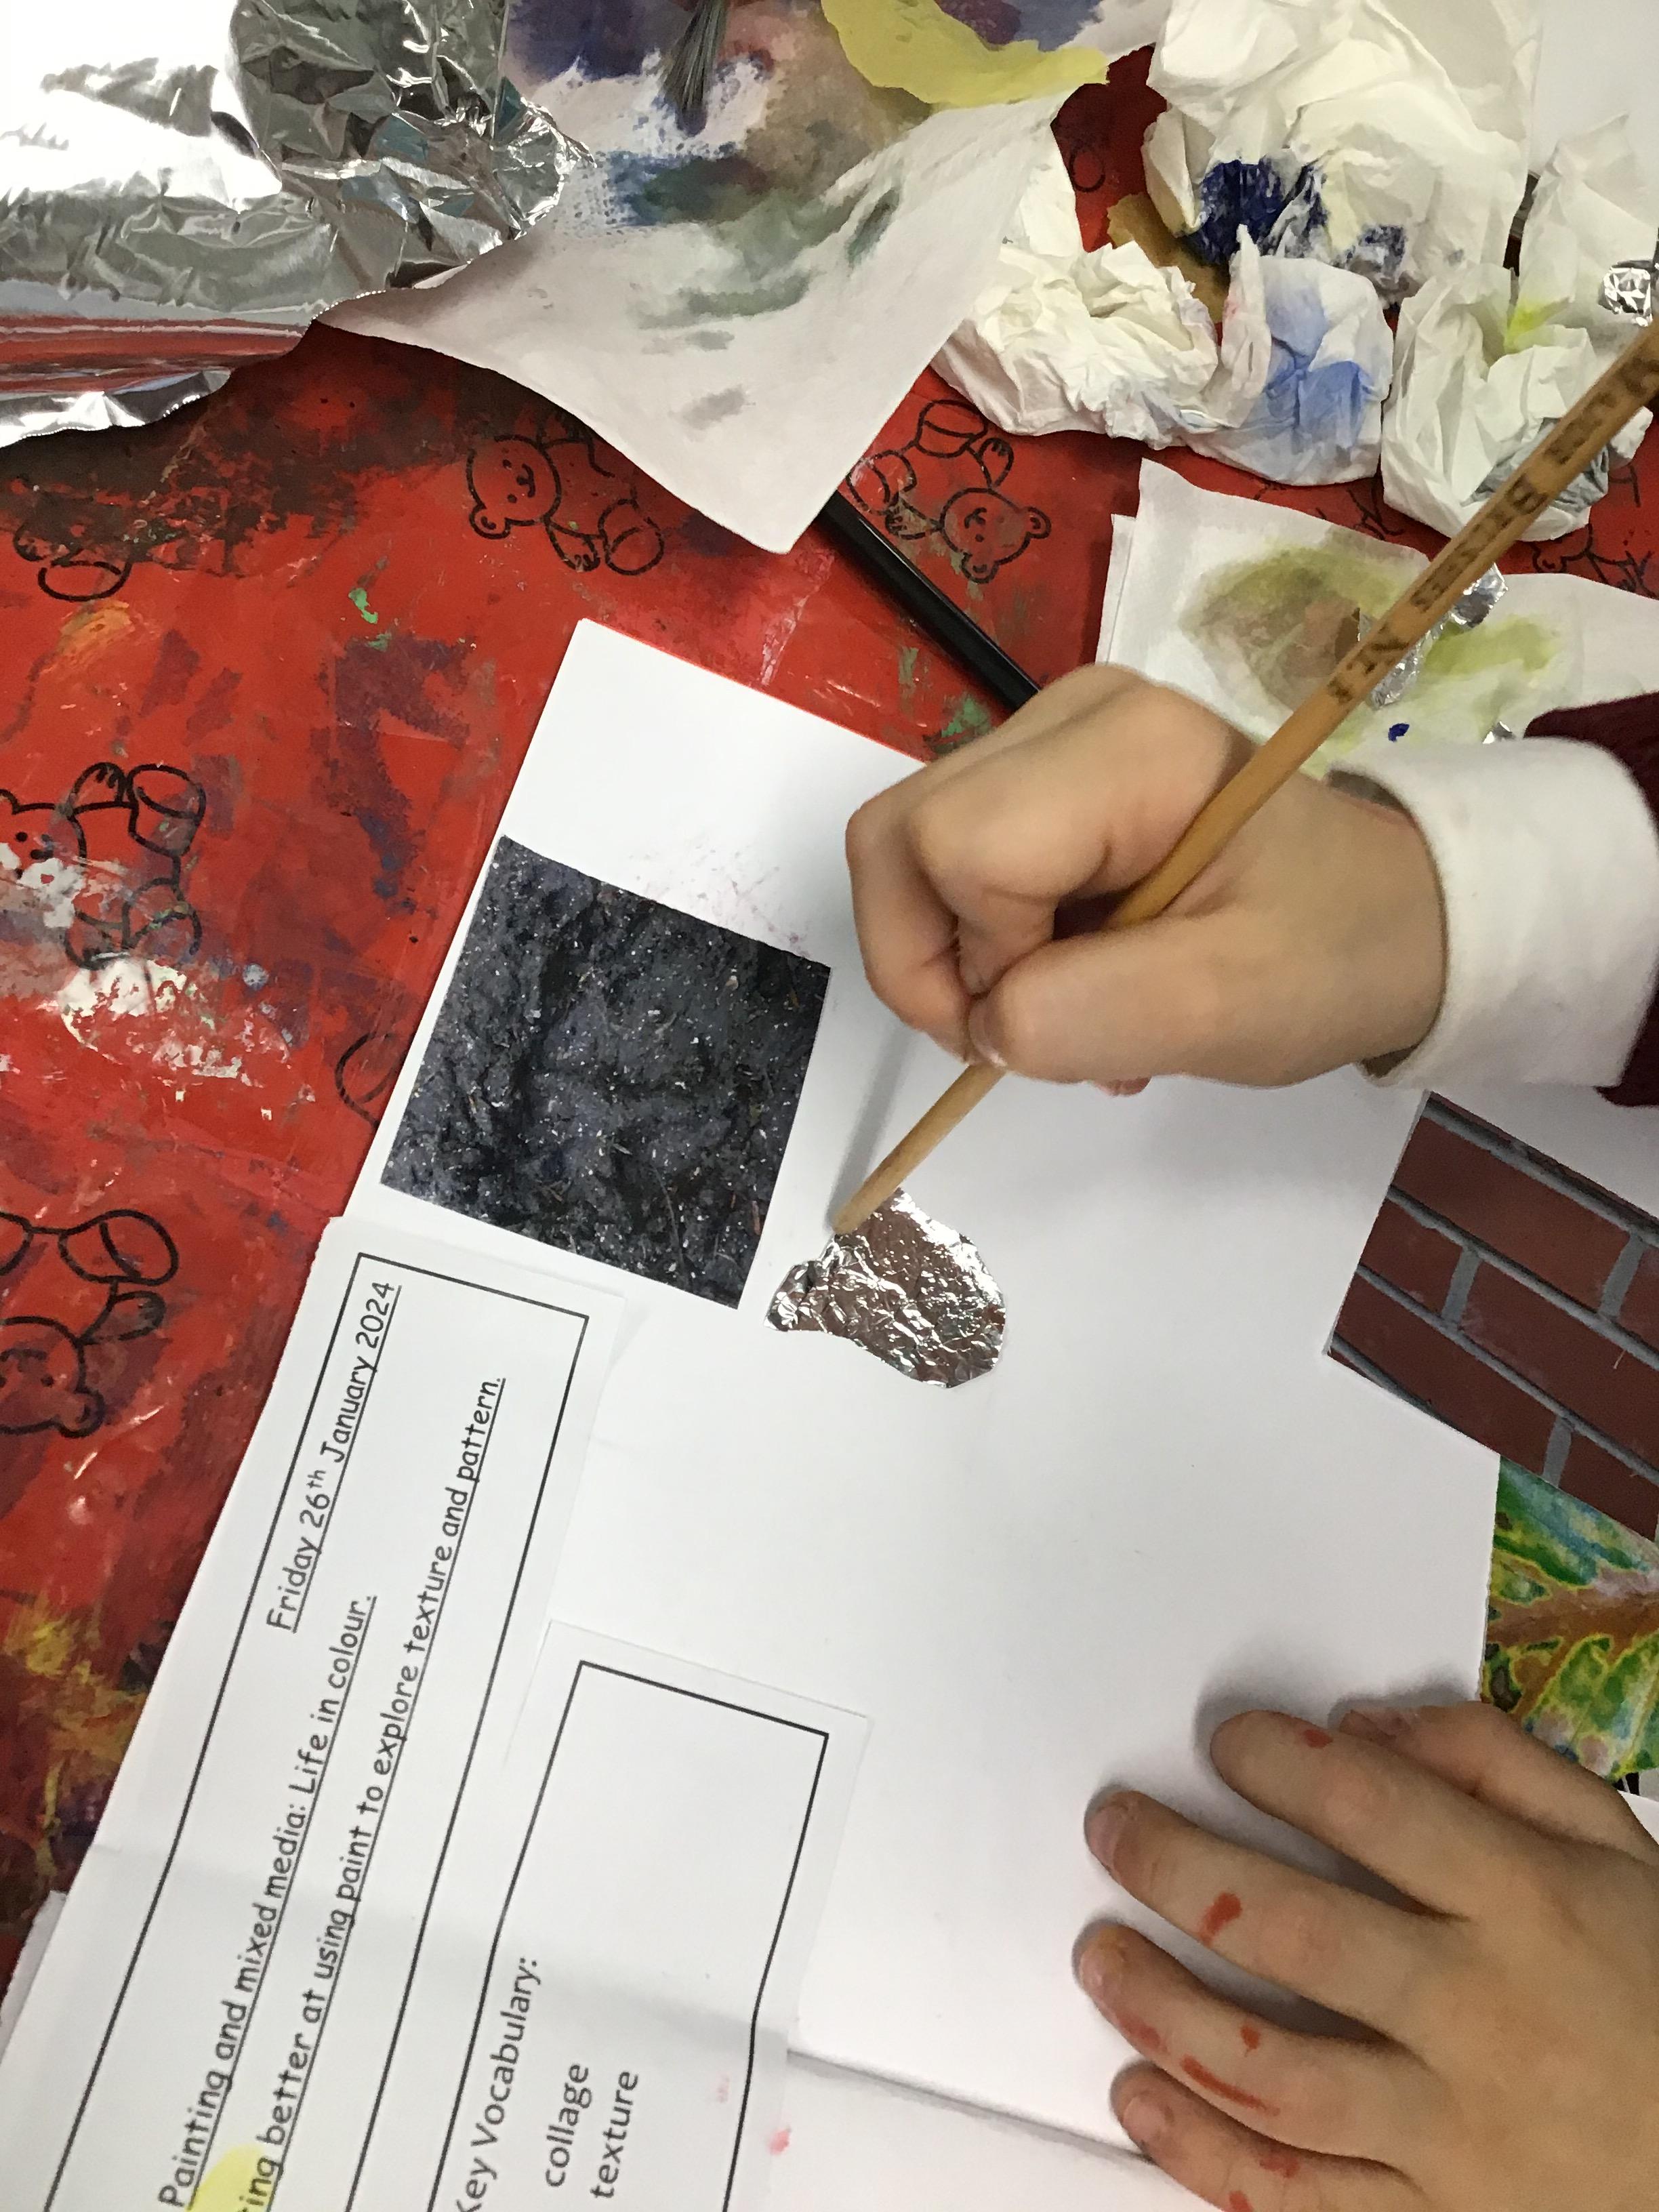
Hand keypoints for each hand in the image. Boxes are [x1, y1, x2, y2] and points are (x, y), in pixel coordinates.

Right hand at [846, 667, 1446, 1087]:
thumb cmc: (1331, 954)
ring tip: (1053, 1012)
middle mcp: (1069, 715)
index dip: (972, 959)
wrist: (1397, 916)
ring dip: (953, 958)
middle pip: (898, 836)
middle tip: (1018, 1031)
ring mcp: (1049, 738)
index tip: (1055, 1022)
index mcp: (1128, 750)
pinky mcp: (1041, 773)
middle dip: (929, 961)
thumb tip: (983, 1022)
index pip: (953, 847)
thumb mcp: (1230, 1006)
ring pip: (905, 851)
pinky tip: (1063, 979)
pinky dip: (977, 942)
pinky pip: (947, 860)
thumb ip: (1092, 1014)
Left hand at [1078, 1702, 1658, 2210]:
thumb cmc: (1651, 1980)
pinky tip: (1139, 2094)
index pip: (1373, 1809)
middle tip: (1115, 1827)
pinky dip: (1202, 2153)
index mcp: (1524, 1904)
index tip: (1225, 1738)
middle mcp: (1478, 2013)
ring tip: (1100, 1953)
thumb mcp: (1609, 1843)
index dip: (1280, 1761)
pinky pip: (1298, 2198)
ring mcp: (1449, 2129)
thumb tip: (1359, 1723)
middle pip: (1295, 1932)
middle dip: (1179, 1868)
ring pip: (1272, 2072)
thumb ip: (1492, 1760)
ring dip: (1164, 2007)